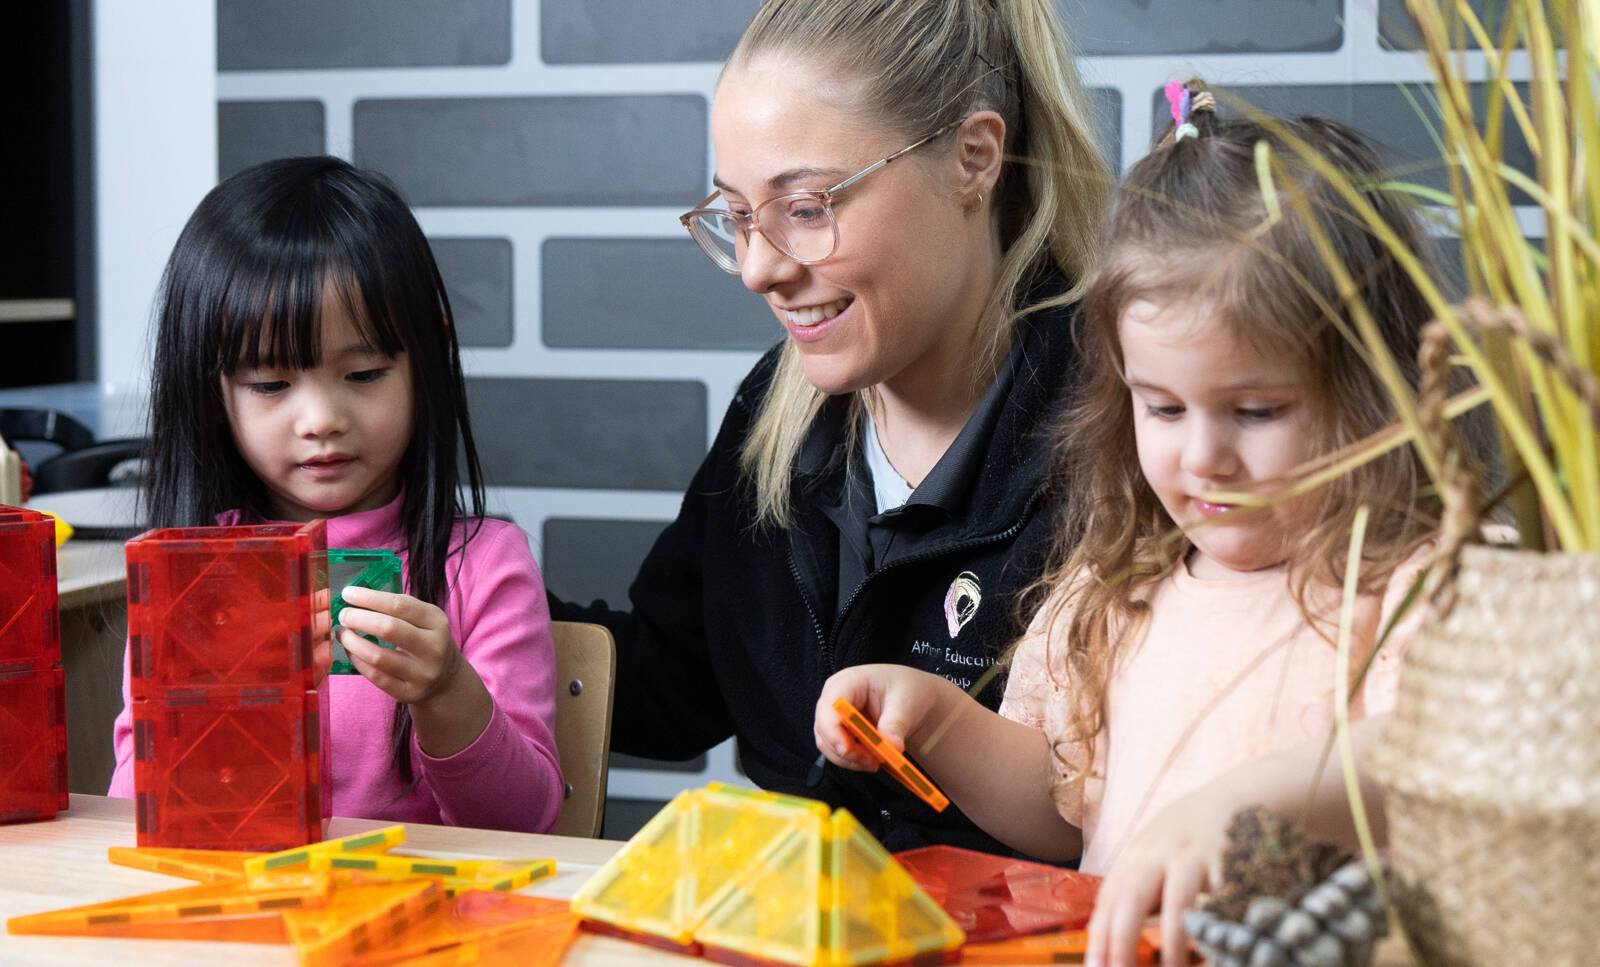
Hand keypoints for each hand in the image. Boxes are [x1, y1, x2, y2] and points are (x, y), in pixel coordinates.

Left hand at [335, 585, 466, 705]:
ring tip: (342, 634)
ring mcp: (422, 673)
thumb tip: (358, 598)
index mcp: (437, 622)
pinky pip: (375, 676)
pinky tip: (351, 651)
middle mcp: (433, 647)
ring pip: (378, 656)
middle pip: (388, 628)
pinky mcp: (409, 692)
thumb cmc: (426, 640)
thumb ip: (398, 607)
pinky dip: (358, 661)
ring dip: (353, 642)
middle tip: (343, 615)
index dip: (369, 598)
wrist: (446, 678)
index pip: (399, 605)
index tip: (347, 593)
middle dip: (358, 619)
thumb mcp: (425, 619)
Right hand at [814, 664, 957, 771]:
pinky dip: (853, 761)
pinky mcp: (840, 731)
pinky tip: (873, 761)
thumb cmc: (907, 691)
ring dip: (850, 759)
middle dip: (846, 750)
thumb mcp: (905, 704)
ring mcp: (834, 715)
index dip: (832, 730)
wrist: (914, 698)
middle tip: (873, 762)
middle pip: (824, 729)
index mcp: (847, 681)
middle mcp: (834, 697)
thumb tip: (892, 748)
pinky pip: (837, 752)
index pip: (829, 707)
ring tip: (877, 762)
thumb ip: (895, 725)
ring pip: (828, 744)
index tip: (847, 750)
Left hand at [1086, 790, 1231, 966]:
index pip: (1109, 898)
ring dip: (1172, 939)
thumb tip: (1108, 933)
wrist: (1239, 793)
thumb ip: (1135, 886)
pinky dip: (1217, 921)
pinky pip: (1221, 897)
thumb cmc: (1190, 833)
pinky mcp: (1230, 859)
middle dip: (1123, 940)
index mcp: (1138, 854)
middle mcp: (1160, 852)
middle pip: (1133, 897)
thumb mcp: (1155, 850)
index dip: (1100, 935)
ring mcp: (1196, 854)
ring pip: (1177, 900)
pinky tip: (1216, 944)